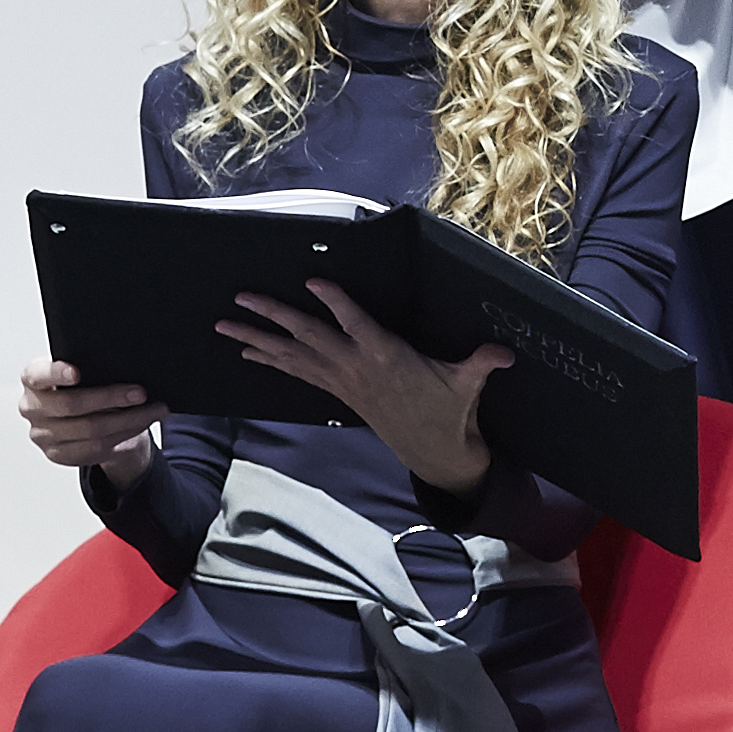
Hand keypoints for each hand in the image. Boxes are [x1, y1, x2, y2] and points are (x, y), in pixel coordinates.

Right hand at [18, 359, 153, 488]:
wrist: (79, 415)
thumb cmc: (81, 384)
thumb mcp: (80, 370)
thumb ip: (89, 367)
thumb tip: (124, 366)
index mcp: (32, 380)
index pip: (38, 375)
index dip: (56, 373)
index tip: (77, 372)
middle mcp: (31, 408)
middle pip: (72, 405)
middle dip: (111, 398)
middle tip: (140, 392)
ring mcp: (42, 435)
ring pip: (90, 431)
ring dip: (128, 420)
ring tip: (153, 409)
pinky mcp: (58, 455)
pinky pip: (95, 449)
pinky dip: (124, 435)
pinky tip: (141, 424)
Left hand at [218, 283, 511, 499]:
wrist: (433, 450)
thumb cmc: (450, 409)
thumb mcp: (467, 384)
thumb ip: (482, 363)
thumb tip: (506, 354)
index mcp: (386, 357)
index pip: (357, 324)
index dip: (336, 303)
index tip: (313, 281)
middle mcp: (356, 367)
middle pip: (308, 336)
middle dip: (273, 316)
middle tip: (242, 298)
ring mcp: (342, 380)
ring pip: (293, 354)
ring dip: (257, 338)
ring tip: (225, 325)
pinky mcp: (336, 391)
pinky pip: (296, 371)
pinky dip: (270, 359)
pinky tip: (247, 350)